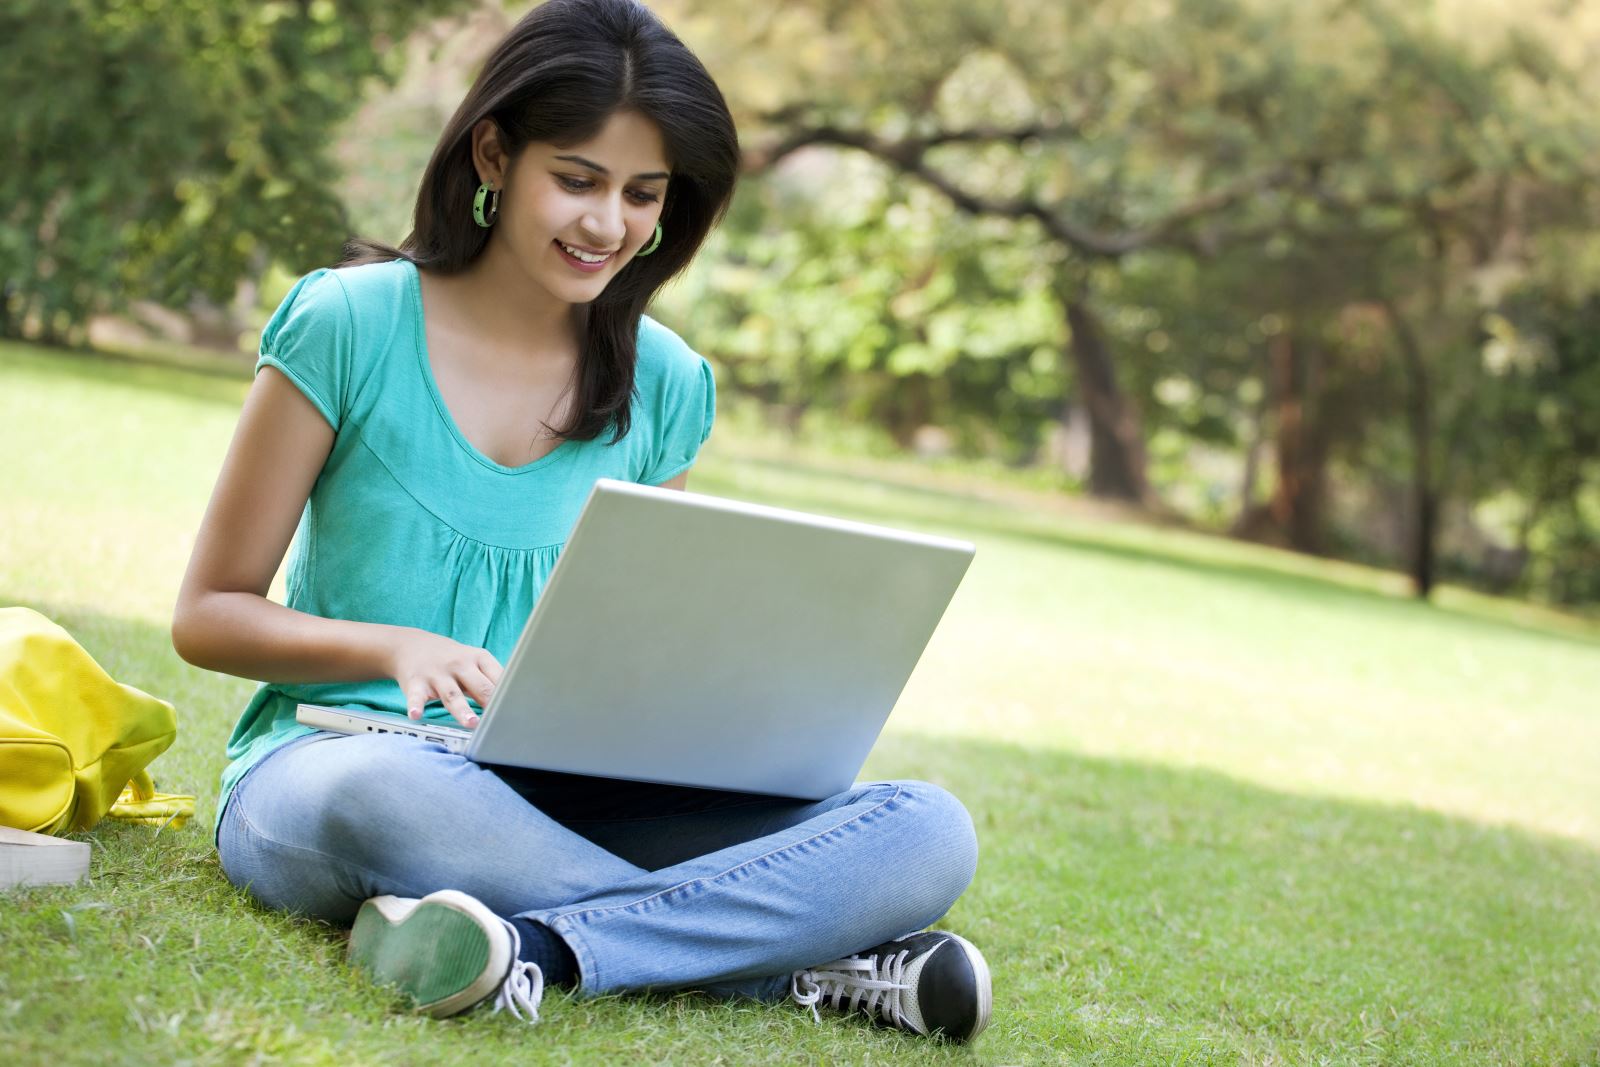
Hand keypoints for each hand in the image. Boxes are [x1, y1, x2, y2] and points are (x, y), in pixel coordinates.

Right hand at [387, 628, 503, 727]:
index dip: (508, 695)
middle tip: (500, 720)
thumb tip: (513, 705)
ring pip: (453, 694)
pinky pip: (416, 697)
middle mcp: (460, 664)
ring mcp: (437, 674)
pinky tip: (416, 715)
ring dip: (462, 710)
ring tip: (471, 723)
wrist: (410, 644)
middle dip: (490, 703)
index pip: (499, 678)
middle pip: (480, 686)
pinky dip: (416, 706)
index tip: (517, 711)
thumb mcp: (474, 661)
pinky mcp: (416, 683)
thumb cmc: (451, 659)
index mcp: (479, 658)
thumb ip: (491, 680)